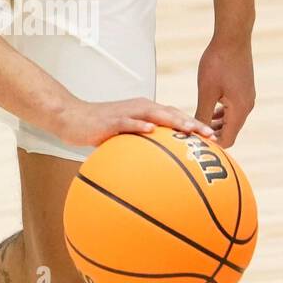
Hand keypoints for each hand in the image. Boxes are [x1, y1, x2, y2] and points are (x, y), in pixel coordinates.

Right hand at [52, 97, 214, 148]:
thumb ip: (139, 150)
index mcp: (145, 112)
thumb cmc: (98, 130)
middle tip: (211, 136)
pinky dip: (140, 124)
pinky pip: (128, 121)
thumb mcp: (122, 140)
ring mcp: (126, 112)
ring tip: (190, 130)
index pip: (175, 116)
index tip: (212, 138)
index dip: (194, 125)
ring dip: (174, 121)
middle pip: (172, 113)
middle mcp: (140, 108)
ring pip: (155, 114)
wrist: (70, 118)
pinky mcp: (111, 120)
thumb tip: (155, 175)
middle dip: (192, 123)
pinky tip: (151, 130)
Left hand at [195, 35, 254, 147]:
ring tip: (196, 125)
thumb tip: (194, 133)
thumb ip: (202, 114)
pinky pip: (233, 109)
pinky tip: (207, 110)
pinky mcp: (244, 89)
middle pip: (230, 132)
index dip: (211, 146)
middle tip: (192, 138)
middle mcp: (247, 106)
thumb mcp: (206, 91)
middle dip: (212, 137)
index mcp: (239, 110)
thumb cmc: (218, 63)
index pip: (227, 140)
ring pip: (231, 120)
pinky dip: (220, 114)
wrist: (233, 37)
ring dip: (215, 125)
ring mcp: (247, 97)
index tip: (194, 145)